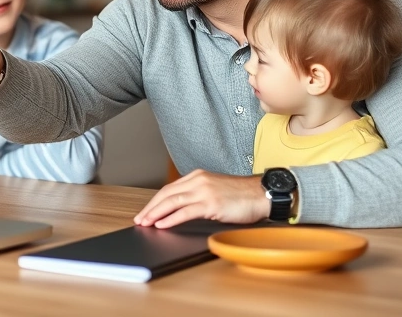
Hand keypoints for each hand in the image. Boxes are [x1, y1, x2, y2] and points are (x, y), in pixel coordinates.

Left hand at [133, 170, 269, 227]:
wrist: (262, 194)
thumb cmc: (243, 196)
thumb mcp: (215, 191)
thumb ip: (199, 196)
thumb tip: (181, 210)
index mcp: (198, 176)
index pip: (169, 188)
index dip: (155, 201)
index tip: (146, 211)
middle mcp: (198, 181)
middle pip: (166, 194)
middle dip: (150, 207)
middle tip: (139, 219)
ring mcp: (204, 191)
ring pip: (172, 201)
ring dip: (155, 213)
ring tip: (145, 223)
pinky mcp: (211, 204)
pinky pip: (185, 211)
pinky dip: (170, 219)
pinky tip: (162, 225)